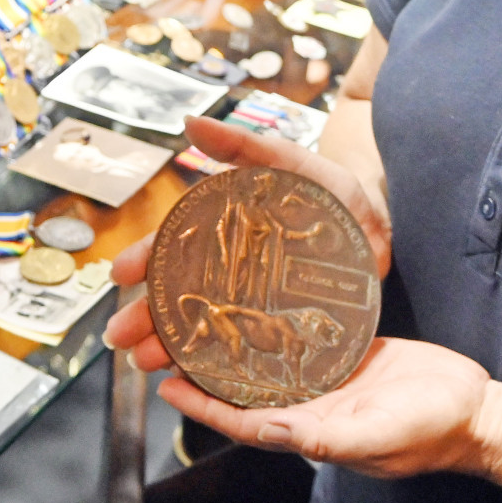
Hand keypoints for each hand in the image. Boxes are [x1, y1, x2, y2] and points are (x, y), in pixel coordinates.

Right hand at [102, 115, 392, 375]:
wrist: (381, 225)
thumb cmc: (331, 190)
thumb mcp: (286, 160)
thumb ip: (242, 145)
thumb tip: (191, 122)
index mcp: (224, 231)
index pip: (175, 247)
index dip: (145, 259)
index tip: (119, 276)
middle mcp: (231, 270)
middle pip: (179, 295)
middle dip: (144, 316)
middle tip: (119, 337)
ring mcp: (253, 302)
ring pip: (201, 326)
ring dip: (168, 345)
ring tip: (145, 362)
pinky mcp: (279, 330)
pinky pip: (240, 351)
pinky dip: (211, 364)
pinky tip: (190, 380)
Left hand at [159, 336, 501, 480]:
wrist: (478, 410)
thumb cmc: (434, 429)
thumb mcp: (380, 434)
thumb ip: (327, 437)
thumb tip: (276, 432)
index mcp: (312, 432)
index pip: (244, 421)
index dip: (204, 405)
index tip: (168, 383)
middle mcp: (313, 407)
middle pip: (248, 390)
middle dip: (210, 371)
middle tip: (173, 342)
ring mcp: (330, 381)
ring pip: (271, 364)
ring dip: (238, 345)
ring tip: (206, 317)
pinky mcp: (349, 355)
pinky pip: (303, 340)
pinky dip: (278, 326)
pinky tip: (262, 303)